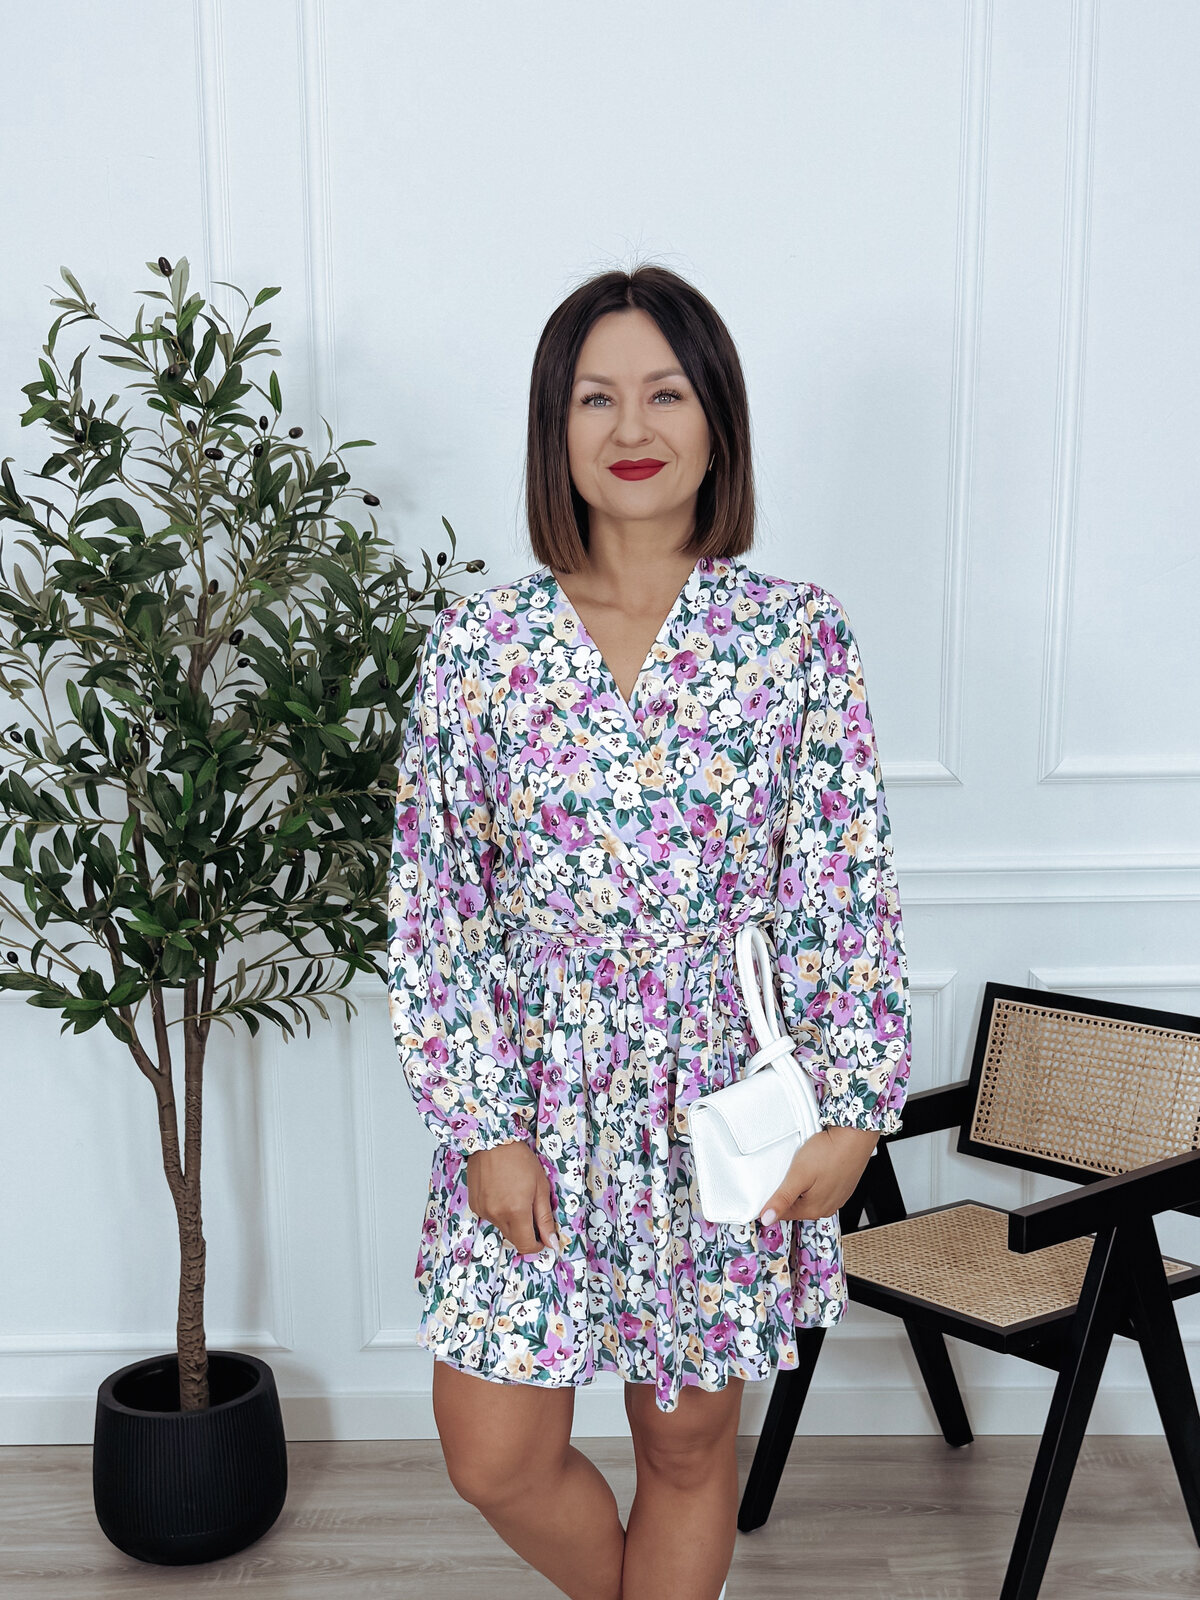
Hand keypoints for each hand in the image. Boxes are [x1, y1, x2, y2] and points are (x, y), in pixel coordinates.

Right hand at [466, 1140, 561, 1256]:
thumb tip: (552, 1242)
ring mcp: (483, 1211)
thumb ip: (545, 1218)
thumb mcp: (541, 1187)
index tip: (542, 1236)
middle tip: (531, 1209)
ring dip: (511, 1220)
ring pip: (502, 1228)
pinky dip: (499, 1212)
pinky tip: (502, 1192)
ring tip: (515, 1195)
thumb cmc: (520, 1159)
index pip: (526, 1246)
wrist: (492, 1140)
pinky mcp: (474, 1205)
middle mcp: (497, 1216)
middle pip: (514, 1239)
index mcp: (516, 1212)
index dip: (537, 1245)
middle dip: (525, 1231)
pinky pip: (491, 1217)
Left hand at [759, 1126, 879, 1223]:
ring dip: (802, 1185)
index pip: (783, 1214)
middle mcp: (827, 1207)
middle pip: (796, 1205)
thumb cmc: (829, 1152)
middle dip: (788, 1191)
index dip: (772, 1202)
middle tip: (786, 1173)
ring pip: (809, 1195)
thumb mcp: (798, 1175)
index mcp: (814, 1209)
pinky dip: (815, 1179)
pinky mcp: (842, 1186)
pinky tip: (815, 1166)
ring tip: (802, 1168)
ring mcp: (836, 1197)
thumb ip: (781, 1199)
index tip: (768, 1189)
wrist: (854, 1136)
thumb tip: (766, 1218)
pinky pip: (821, 1187)